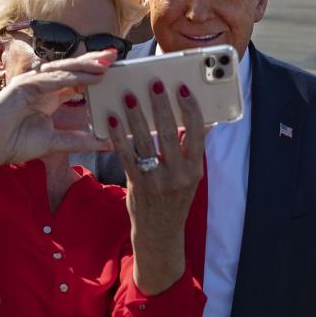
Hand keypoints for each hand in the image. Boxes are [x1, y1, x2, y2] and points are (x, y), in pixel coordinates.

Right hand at [0, 50, 115, 169]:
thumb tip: (109, 143)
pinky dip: (69, 78)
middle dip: (93, 62)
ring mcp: (31, 84)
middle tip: (115, 55)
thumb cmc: (12, 144)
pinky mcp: (22, 87)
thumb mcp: (54, 143)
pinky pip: (50, 79)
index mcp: (49, 98)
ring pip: (63, 70)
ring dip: (85, 66)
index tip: (116, 71)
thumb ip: (80, 141)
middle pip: (72, 70)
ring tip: (107, 63)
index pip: (76, 81)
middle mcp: (42, 87)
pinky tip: (87, 77)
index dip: (95, 75)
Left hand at [108, 80, 204, 293]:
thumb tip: (202, 123)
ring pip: (144, 141)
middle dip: (160, 105)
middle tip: (153, 84)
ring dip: (135, 116)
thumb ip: (193, 151)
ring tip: (129, 96)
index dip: (190, 108)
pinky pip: (125, 155)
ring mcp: (156, 179)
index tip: (182, 88)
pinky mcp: (136, 183)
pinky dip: (118, 136)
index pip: (196, 132)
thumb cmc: (175, 199)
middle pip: (168, 132)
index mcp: (195, 168)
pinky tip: (112, 120)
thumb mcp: (192, 177)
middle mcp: (178, 174)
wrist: (159, 232)